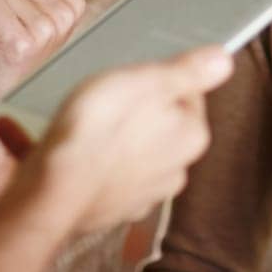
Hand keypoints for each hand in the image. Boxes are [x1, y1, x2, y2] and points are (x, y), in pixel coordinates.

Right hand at [16, 46, 233, 232]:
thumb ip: (186, 71)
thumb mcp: (144, 82)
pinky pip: (106, 178)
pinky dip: (92, 166)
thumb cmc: (96, 130)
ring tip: (85, 127)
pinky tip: (70, 154)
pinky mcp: (111, 211)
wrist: (49, 194)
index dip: (159, 80)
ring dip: (114, 140)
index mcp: (193, 136)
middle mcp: (177, 171)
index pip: (188, 94)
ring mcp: (144, 195)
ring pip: (134, 153)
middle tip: (106, 101)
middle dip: (137, 111)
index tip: (133, 79)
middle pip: (161, 125)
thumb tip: (223, 60)